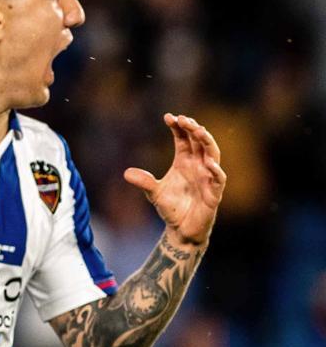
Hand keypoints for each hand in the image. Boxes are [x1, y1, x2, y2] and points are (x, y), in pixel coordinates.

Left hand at [124, 113, 225, 245]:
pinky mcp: (214, 193)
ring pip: (213, 154)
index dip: (178, 127)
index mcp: (184, 162)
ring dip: (207, 141)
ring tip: (198, 130)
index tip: (168, 117)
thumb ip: (143, 181)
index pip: (184, 139)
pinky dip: (216, 170)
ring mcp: (208, 178)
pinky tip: (209, 163)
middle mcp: (198, 166)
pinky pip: (219, 179)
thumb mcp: (153, 193)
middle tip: (183, 119)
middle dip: (193, 129)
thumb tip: (126, 173)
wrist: (181, 229)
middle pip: (199, 141)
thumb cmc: (171, 208)